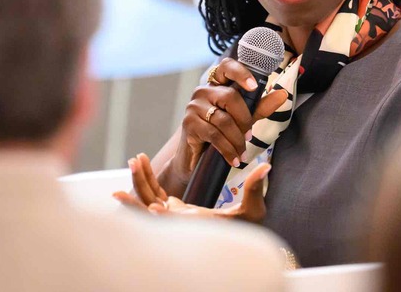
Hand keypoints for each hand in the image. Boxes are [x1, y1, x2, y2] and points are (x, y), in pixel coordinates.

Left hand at [114, 152, 270, 222]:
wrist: (235, 242)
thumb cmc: (245, 228)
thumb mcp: (253, 211)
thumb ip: (256, 189)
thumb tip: (266, 166)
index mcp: (197, 225)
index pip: (176, 223)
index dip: (164, 216)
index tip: (154, 207)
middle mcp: (180, 223)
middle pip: (152, 208)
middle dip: (142, 187)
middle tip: (134, 164)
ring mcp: (174, 217)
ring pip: (149, 200)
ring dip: (140, 181)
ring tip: (135, 159)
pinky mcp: (173, 210)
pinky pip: (153, 195)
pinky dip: (145, 182)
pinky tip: (140, 167)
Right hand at [167, 58, 286, 191]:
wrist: (195, 159)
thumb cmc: (219, 134)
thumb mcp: (242, 120)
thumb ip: (259, 107)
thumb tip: (282, 94)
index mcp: (217, 85)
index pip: (227, 67)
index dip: (241, 73)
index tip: (254, 86)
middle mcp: (203, 91)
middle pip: (231, 97)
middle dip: (245, 120)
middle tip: (249, 136)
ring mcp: (193, 106)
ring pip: (224, 120)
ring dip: (237, 140)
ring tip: (242, 153)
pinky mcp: (189, 124)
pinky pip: (215, 134)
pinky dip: (228, 149)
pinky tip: (234, 159)